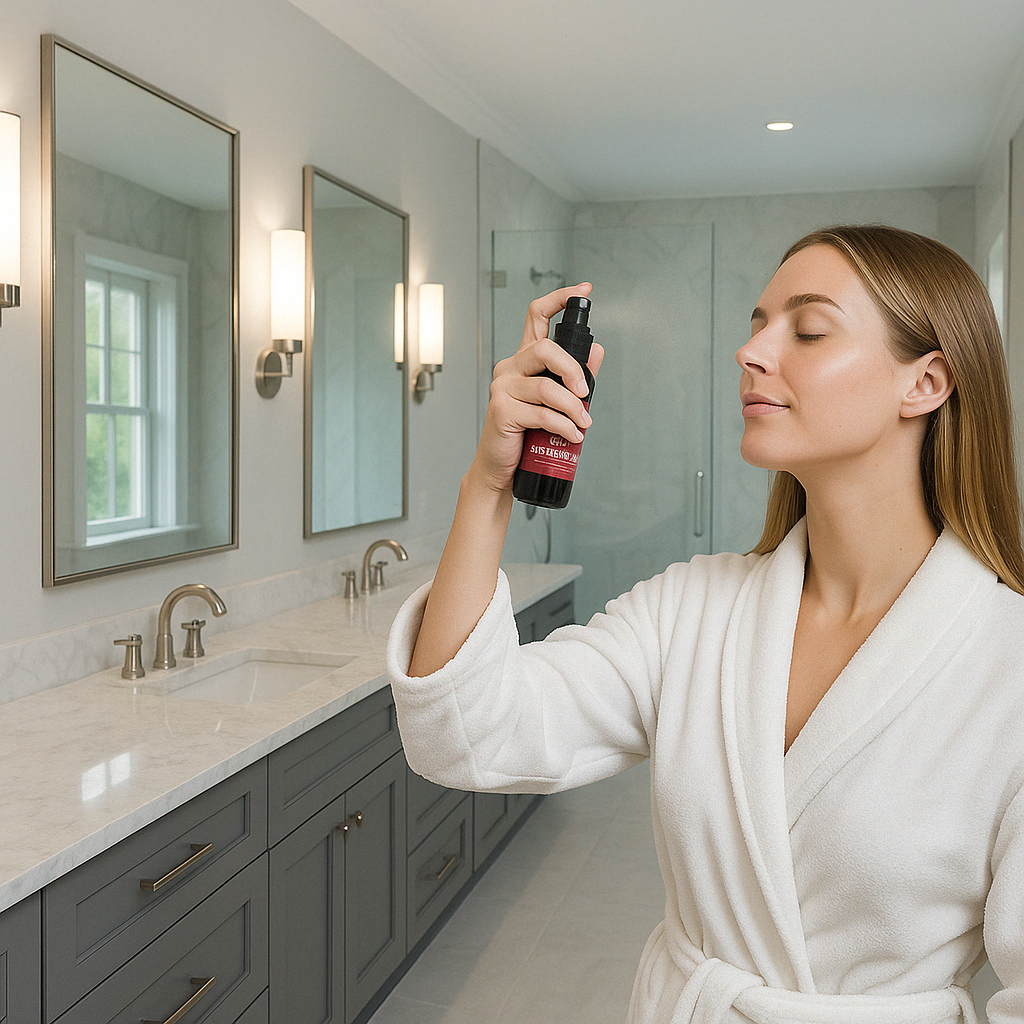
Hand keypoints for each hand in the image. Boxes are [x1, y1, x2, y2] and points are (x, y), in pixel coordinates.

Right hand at [469, 283, 603, 494]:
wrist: (502, 468)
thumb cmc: (527, 434)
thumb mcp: (556, 402)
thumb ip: (576, 377)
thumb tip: (598, 350)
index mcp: (524, 360)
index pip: (536, 316)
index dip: (560, 298)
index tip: (584, 290)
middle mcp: (510, 368)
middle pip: (545, 349)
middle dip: (573, 370)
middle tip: (586, 393)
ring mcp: (503, 388)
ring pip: (547, 388)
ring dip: (573, 408)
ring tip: (583, 425)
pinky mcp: (501, 410)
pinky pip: (541, 413)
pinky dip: (563, 426)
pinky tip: (572, 436)